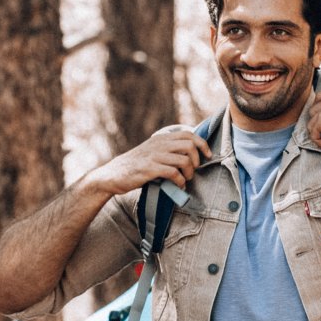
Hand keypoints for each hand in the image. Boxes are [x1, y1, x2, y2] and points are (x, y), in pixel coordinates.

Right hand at [88, 124, 206, 201]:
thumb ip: (167, 150)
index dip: (202, 144)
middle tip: (193, 171)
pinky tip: (178, 186)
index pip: (188, 134)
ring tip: (185, 180)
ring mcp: (154, 156)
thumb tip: (190, 154)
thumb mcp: (151, 151)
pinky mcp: (149, 169)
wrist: (112, 175)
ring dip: (189, 173)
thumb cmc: (135, 166)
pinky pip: (173, 173)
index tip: (207, 155)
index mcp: (161, 139)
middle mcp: (159, 145)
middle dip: (196, 160)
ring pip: (183, 160)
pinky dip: (180, 182)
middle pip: (189, 145)